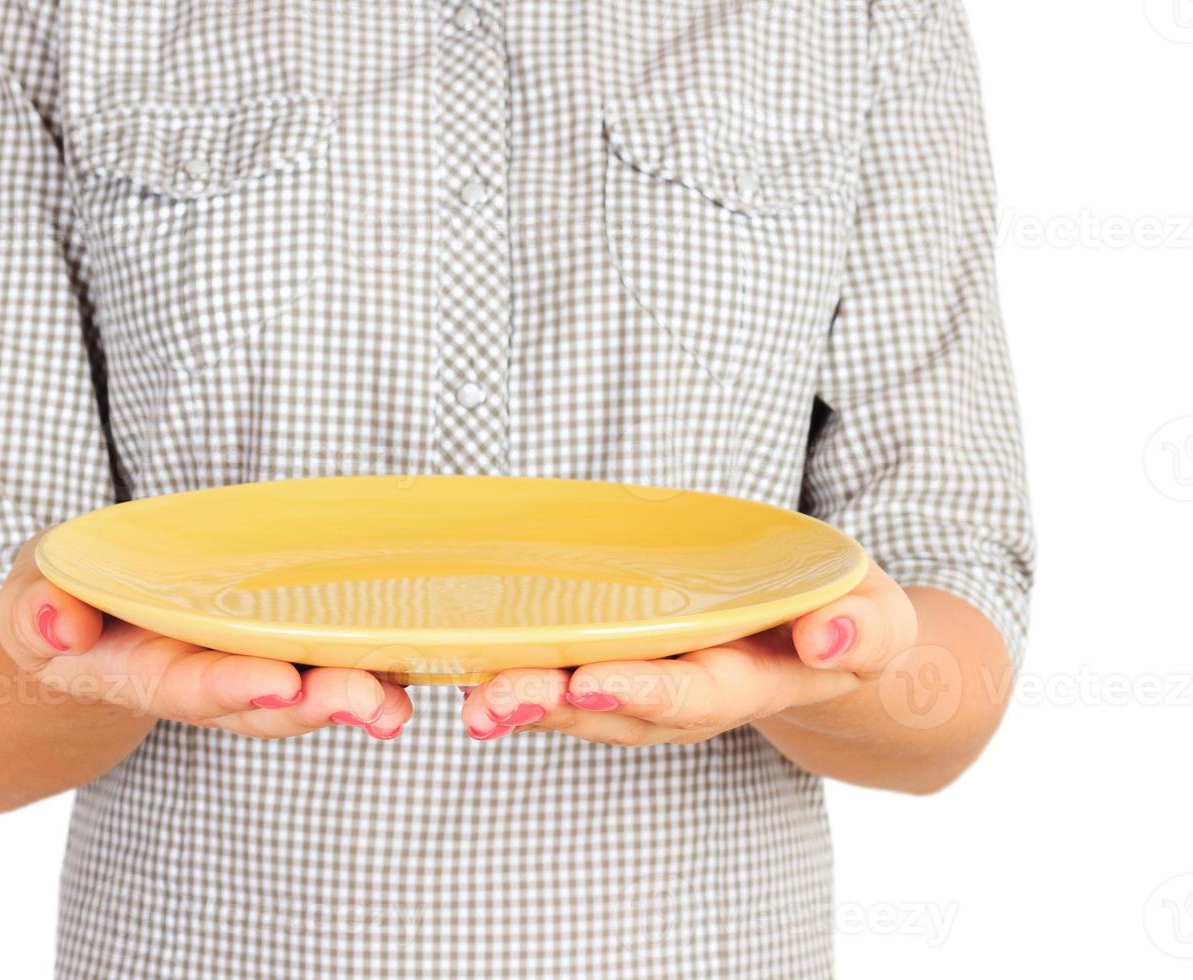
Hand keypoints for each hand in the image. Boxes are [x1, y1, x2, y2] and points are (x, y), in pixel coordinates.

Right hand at [0, 533, 411, 740]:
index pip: (190, 686)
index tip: (282, 685)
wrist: (82, 627)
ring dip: (358, 695)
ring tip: (401, 699)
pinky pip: (327, 652)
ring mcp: (245, 666)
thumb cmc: (58, 603)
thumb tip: (58, 624)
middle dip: (321, 704)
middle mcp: (204, 680)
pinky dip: (372, 658)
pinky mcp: (277, 642)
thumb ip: (36, 611)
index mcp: (140, 672)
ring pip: (308, 688)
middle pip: (268, 703)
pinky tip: (416, 653)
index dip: (235, 688)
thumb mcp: (28, 600)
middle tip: (375, 702)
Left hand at [458, 562, 916, 745]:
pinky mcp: (625, 665)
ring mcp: (653, 687)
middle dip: (558, 707)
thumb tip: (829, 635)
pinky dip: (523, 681)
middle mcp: (692, 696)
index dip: (646, 692)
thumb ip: (863, 627)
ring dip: (527, 704)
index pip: (696, 693)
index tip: (593, 681)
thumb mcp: (877, 615)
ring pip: (583, 706)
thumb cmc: (846, 614)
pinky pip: (570, 679)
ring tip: (474, 701)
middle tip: (497, 701)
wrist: (826, 638)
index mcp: (754, 681)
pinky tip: (473, 676)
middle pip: (619, 711)